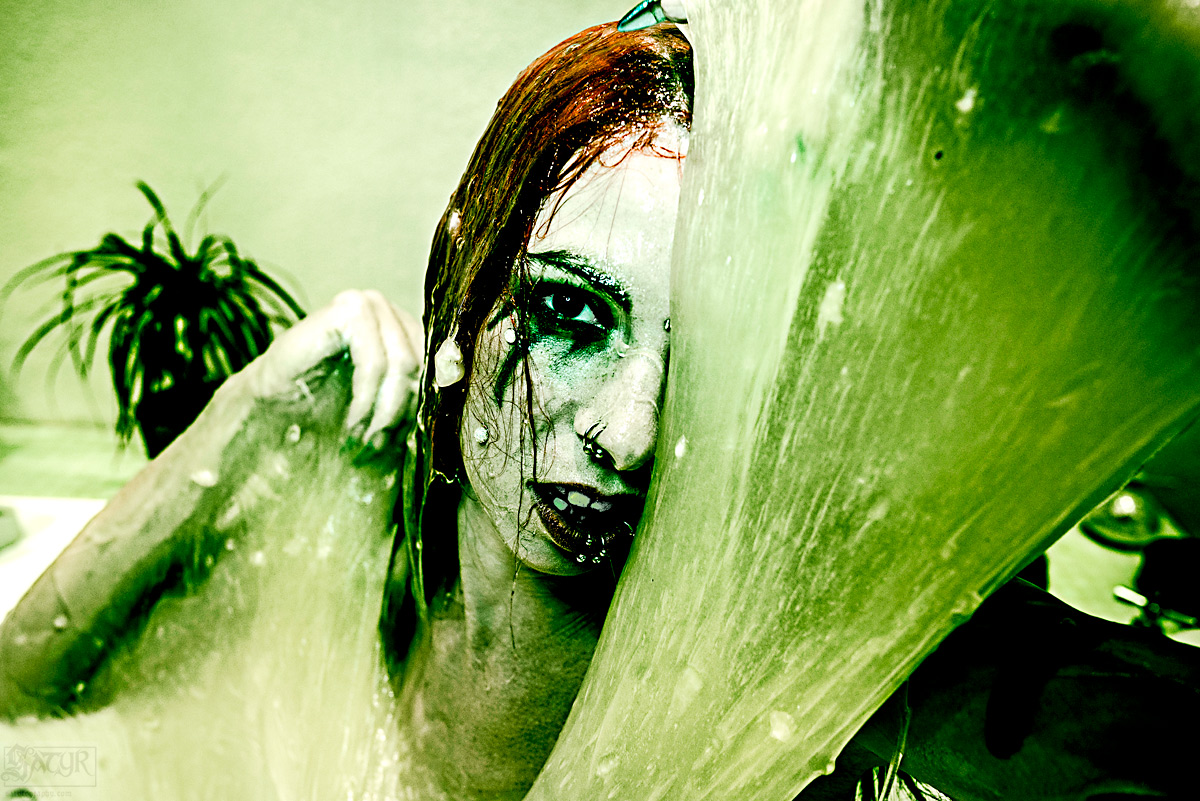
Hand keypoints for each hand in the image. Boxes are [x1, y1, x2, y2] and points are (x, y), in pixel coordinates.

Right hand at [241, 289, 422, 444]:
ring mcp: (369, 305)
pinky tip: (352, 424)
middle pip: (423, 366)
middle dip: (402, 413)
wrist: (274, 410)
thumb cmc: (330, 409)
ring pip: (404, 365)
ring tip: (363, 440)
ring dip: (384, 412)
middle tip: (378, 446)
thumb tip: (459, 392)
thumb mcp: (386, 406)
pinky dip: (365, 399)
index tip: (403, 441)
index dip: (423, 407)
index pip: (440, 366)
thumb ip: (419, 395)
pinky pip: (375, 362)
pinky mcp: (348, 310)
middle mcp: (391, 312)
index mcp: (406, 330)